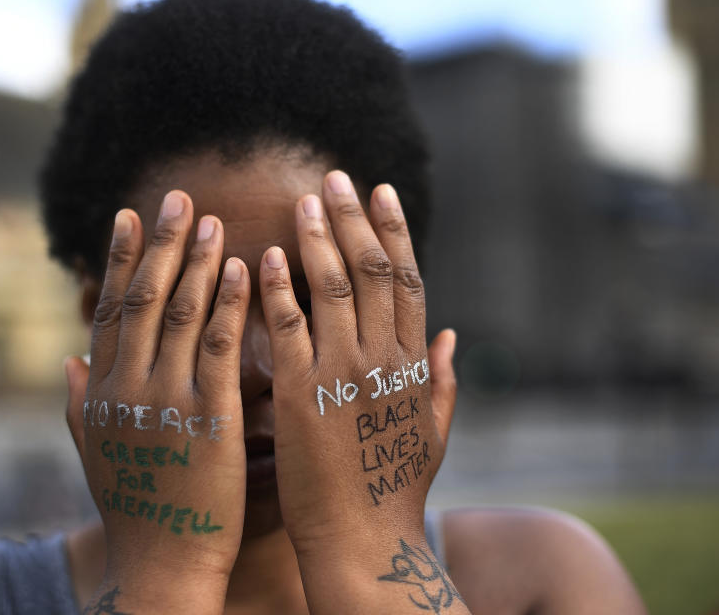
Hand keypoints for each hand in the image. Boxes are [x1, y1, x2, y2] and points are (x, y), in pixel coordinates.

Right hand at [64, 191, 249, 613]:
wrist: (162, 565)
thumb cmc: (137, 509)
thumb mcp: (96, 453)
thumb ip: (80, 404)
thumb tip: (67, 361)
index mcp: (102, 392)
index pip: (109, 310)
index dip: (118, 260)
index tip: (128, 216)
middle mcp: (127, 387)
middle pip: (141, 299)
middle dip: (158, 244)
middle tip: (174, 197)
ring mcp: (166, 400)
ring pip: (178, 313)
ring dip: (194, 261)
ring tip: (208, 219)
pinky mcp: (209, 418)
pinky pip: (218, 347)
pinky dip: (228, 303)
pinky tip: (242, 267)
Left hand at [259, 171, 464, 611]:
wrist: (363, 541)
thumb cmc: (395, 490)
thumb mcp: (433, 431)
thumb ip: (443, 379)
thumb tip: (451, 335)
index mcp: (413, 364)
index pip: (408, 280)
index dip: (394, 231)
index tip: (380, 191)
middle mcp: (383, 359)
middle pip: (373, 270)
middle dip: (353, 218)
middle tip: (334, 177)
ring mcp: (343, 374)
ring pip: (334, 287)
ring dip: (318, 238)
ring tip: (303, 200)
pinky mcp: (302, 395)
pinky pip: (289, 328)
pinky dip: (280, 288)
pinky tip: (266, 255)